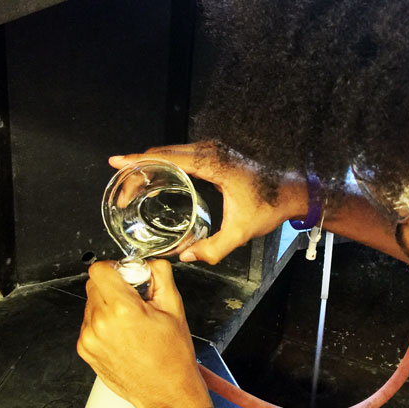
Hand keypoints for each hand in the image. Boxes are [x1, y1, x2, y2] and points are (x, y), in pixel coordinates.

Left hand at [77, 260, 211, 407]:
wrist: (166, 394)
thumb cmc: (172, 358)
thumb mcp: (175, 309)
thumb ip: (160, 275)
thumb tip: (149, 262)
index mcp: (122, 309)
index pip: (100, 269)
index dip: (115, 268)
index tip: (126, 275)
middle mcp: (100, 323)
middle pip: (94, 284)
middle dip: (113, 286)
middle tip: (134, 300)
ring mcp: (89, 338)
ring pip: (91, 304)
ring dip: (107, 305)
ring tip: (130, 323)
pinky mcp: (85, 350)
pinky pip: (89, 324)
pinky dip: (103, 324)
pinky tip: (122, 336)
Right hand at [109, 141, 307, 264]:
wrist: (291, 191)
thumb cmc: (268, 206)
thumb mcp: (240, 232)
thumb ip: (214, 248)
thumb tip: (188, 256)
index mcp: (212, 163)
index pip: (167, 158)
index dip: (138, 161)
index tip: (116, 162)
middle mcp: (209, 151)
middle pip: (162, 152)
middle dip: (137, 166)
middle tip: (120, 186)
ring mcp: (212, 150)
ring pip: (170, 151)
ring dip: (149, 164)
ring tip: (130, 183)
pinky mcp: (214, 154)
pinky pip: (180, 154)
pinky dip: (162, 163)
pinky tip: (152, 178)